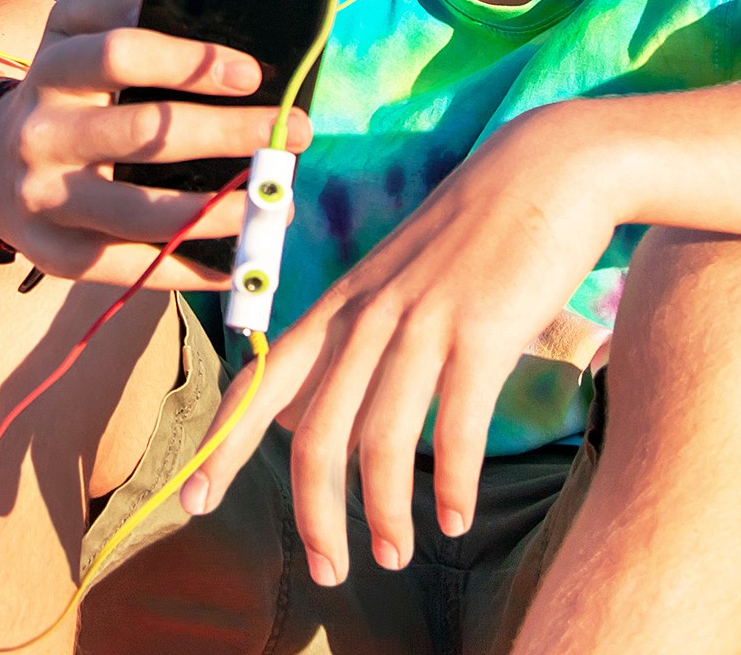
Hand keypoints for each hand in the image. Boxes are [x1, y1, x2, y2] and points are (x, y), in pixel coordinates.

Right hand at [0, 0, 311, 287]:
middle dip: (230, 133)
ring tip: (279, 203)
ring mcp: (45, 201)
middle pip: (144, 134)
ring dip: (220, 212)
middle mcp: (42, 135)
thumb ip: (118, 11)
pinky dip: (189, 272)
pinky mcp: (55, 256)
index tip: (252, 73)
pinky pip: (130, 270)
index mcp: (54, 70)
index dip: (189, 62)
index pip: (121, 55)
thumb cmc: (63, 93)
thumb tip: (199, 25)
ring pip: (140, 214)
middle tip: (297, 132)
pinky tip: (239, 267)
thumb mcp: (70, 33)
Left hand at [181, 104, 622, 581]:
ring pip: (379, 439)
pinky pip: (455, 425)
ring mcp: (423, 320)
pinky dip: (451, 484)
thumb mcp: (392, 280)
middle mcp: (367, 315)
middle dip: (311, 513)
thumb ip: (346, 344)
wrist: (546, 167)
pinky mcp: (483, 327)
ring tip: (391, 557)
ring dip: (383, 513)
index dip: (222, 445)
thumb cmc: (471, 233)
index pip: (258, 382)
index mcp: (339, 305)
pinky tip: (454, 521)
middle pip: (312, 432)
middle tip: (327, 572)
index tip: (194, 502)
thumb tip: (297, 417)